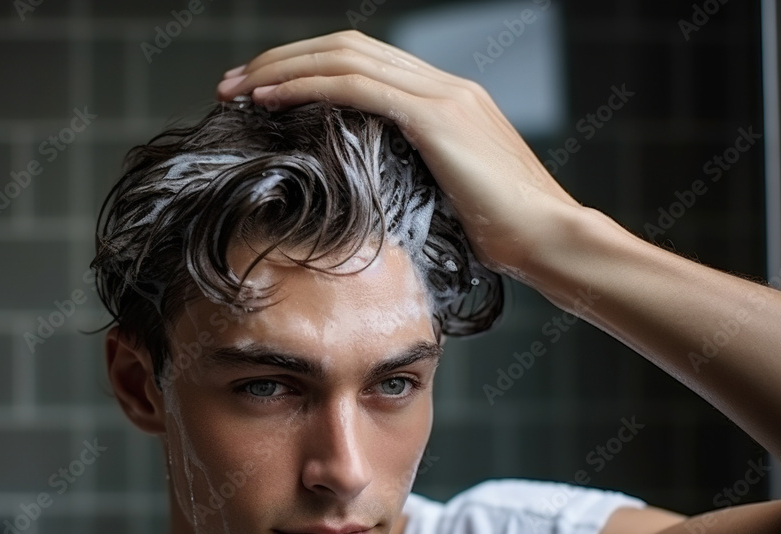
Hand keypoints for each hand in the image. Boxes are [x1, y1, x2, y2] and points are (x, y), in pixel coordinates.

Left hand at [214, 29, 589, 276]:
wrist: (549, 238)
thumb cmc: (504, 234)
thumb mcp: (447, 197)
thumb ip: (413, 178)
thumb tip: (370, 196)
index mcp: (444, 100)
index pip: (362, 63)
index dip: (306, 69)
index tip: (261, 94)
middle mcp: (442, 85)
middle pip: (345, 48)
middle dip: (281, 60)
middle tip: (231, 85)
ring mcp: (441, 95)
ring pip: (345, 57)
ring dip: (281, 69)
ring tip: (237, 89)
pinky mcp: (436, 116)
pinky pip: (358, 86)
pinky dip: (308, 86)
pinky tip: (270, 100)